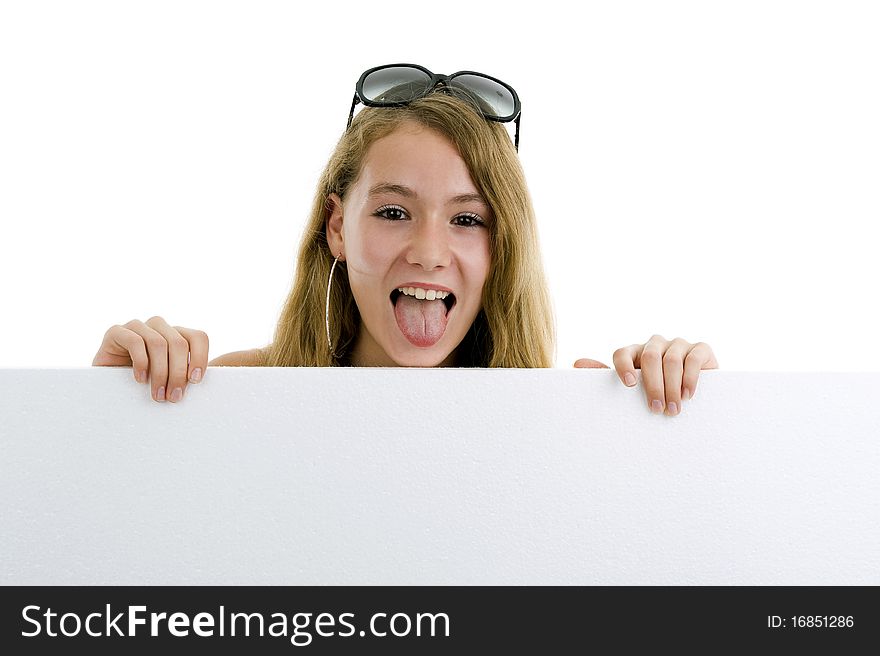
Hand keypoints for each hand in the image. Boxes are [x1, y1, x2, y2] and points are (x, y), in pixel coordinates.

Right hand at [92, 316, 209, 402]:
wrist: (107, 386)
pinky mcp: (116, 331)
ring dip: (160, 372)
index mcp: (176, 334)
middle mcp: (158, 326)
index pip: (198, 337)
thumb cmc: (144, 385)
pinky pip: (135, 341)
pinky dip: (141, 362)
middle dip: (178, 373)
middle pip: (179, 343)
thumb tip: (200, 383)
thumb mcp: (169, 379)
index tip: (195, 381)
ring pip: (158, 343)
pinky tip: (140, 379)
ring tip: (158, 394)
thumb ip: (185, 375)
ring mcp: (137, 326)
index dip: (200, 357)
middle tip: (174, 397)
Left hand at [574, 335, 718, 415]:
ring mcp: (678, 344)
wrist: (695, 397)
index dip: (623, 366)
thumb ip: (606, 377)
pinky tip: (688, 395)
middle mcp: (655, 344)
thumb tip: (576, 363)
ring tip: (673, 410)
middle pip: (649, 356)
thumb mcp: (632, 390)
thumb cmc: (657, 393)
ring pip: (671, 359)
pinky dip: (690, 378)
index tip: (628, 386)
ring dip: (672, 387)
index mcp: (635, 353)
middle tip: (656, 410)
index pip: (622, 353)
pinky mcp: (701, 349)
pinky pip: (694, 358)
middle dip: (652, 385)